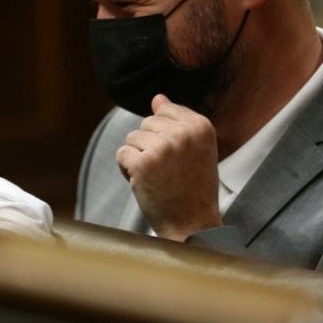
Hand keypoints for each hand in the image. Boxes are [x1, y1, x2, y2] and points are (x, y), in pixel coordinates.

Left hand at [117, 94, 222, 240]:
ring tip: (157, 177)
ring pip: (132, 138)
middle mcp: (183, 133)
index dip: (164, 134)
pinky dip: (126, 169)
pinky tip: (144, 183)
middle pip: (146, 122)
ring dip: (138, 157)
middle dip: (149, 144)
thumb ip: (178, 121)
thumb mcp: (196, 148)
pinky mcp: (143, 164)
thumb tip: (157, 98)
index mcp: (201, 126)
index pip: (165, 110)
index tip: (178, 156)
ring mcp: (163, 148)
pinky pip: (122, 154)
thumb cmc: (194, 187)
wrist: (192, 224)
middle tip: (166, 170)